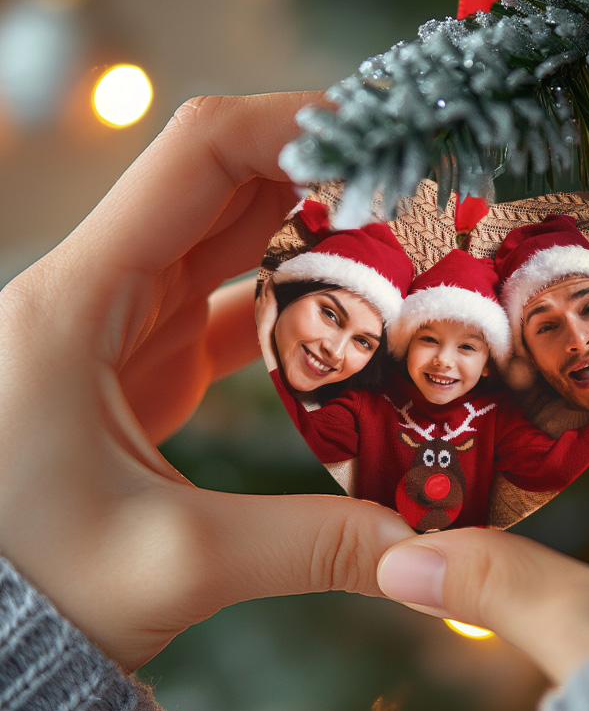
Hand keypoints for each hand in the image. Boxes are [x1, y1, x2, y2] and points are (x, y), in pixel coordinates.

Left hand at [0, 93, 411, 671]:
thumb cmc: (30, 586)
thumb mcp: (174, 564)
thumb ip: (311, 545)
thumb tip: (428, 550)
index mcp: (80, 303)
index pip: (199, 156)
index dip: (297, 125)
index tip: (387, 136)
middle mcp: (97, 292)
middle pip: (223, 184)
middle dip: (324, 172)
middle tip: (420, 188)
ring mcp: (120, 326)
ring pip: (228, 239)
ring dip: (311, 230)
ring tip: (403, 243)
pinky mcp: (141, 364)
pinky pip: (226, 304)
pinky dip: (289, 300)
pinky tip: (350, 320)